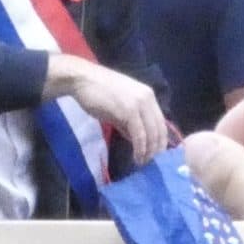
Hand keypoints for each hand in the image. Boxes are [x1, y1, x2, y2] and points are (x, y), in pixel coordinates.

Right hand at [44, 54, 167, 164]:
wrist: (82, 79)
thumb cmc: (97, 92)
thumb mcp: (119, 108)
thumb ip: (130, 123)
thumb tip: (137, 141)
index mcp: (148, 95)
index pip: (161, 123)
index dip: (160, 142)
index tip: (155, 156)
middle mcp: (148, 98)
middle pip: (159, 130)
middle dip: (156, 150)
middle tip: (150, 164)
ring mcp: (139, 103)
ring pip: (151, 133)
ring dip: (148, 152)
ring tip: (142, 163)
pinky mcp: (129, 110)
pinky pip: (139, 134)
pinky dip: (139, 148)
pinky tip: (136, 157)